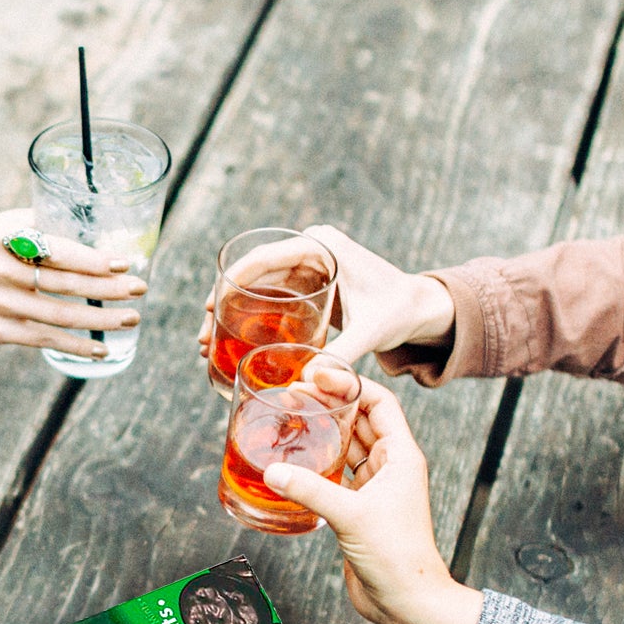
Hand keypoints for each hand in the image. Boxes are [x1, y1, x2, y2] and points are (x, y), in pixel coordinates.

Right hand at [0, 209, 146, 359]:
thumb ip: (34, 226)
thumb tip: (89, 229)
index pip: (55, 250)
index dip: (92, 259)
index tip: (124, 262)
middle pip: (63, 284)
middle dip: (108, 288)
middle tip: (139, 289)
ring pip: (58, 316)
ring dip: (99, 319)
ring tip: (130, 319)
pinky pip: (42, 340)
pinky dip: (74, 345)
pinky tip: (101, 348)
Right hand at [200, 226, 454, 362]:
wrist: (421, 309)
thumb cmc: (400, 311)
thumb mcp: (371, 331)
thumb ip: (342, 353)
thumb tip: (308, 379)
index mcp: (323, 245)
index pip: (265, 258)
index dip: (231, 281)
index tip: (208, 306)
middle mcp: (312, 248)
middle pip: (254, 272)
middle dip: (224, 303)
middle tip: (202, 335)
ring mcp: (309, 266)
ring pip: (259, 287)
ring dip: (233, 313)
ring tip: (208, 343)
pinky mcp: (310, 285)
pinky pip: (272, 298)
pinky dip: (252, 317)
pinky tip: (232, 342)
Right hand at [260, 380, 482, 623]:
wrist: (407, 602)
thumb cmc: (397, 557)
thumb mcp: (351, 516)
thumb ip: (311, 489)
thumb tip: (272, 470)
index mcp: (401, 456)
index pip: (378, 402)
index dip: (349, 384)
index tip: (317, 375)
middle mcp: (391, 466)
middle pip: (359, 419)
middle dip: (329, 403)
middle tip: (293, 394)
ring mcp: (376, 488)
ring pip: (347, 446)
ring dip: (323, 431)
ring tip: (290, 417)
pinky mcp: (360, 509)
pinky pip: (337, 474)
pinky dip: (318, 463)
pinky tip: (294, 459)